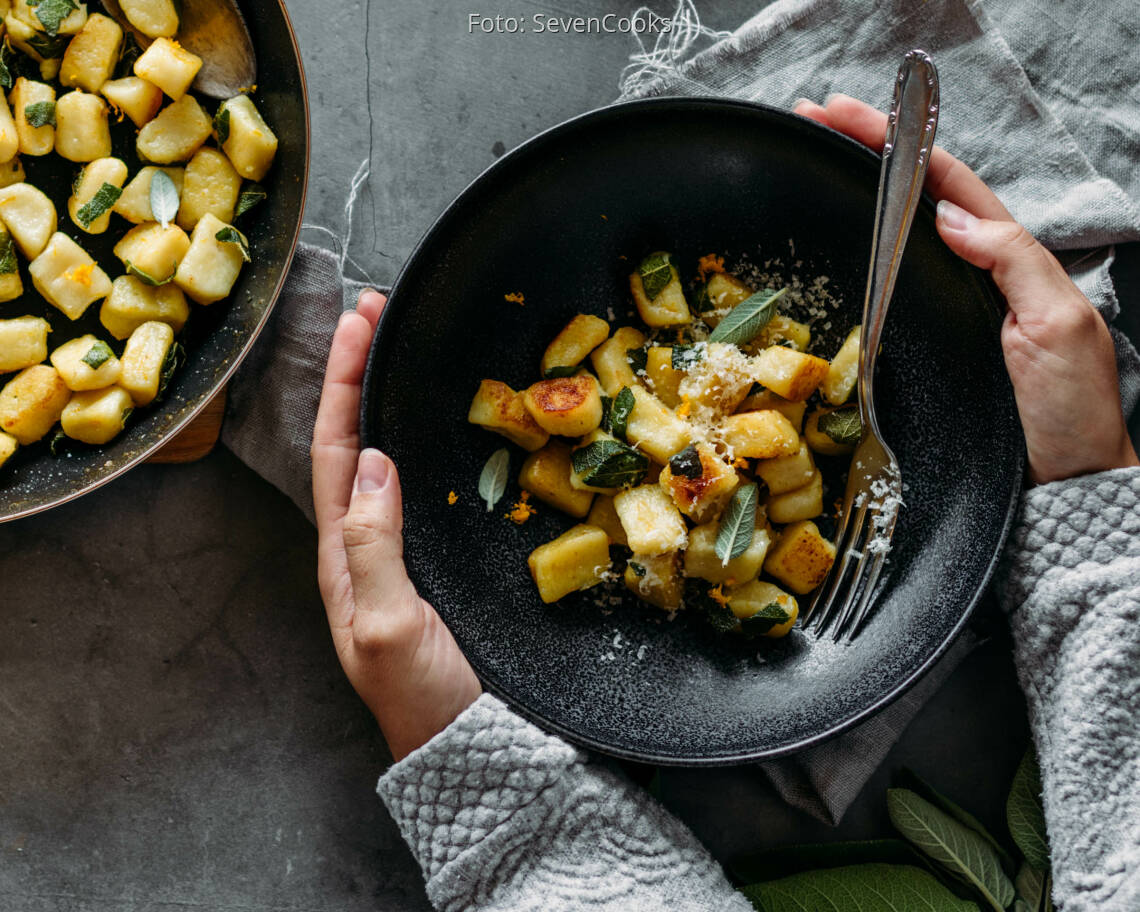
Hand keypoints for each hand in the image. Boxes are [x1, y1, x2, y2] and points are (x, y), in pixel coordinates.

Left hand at [311, 290, 480, 760]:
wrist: (474, 746)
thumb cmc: (428, 697)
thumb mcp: (389, 626)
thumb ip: (375, 545)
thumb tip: (373, 462)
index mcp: (344, 555)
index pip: (335, 451)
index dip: (342, 384)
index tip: (358, 323)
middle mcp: (363, 546)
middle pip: (351, 444)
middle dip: (354, 375)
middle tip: (373, 311)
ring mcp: (398, 553)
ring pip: (382, 459)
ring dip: (382, 399)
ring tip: (395, 348)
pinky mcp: (433, 562)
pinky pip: (417, 486)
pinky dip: (418, 440)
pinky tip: (433, 425)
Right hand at [794, 95, 1138, 484]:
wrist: (1059, 483)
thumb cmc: (1068, 410)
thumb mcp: (1059, 326)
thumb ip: (1014, 263)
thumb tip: (950, 218)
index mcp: (1011, 256)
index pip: (949, 183)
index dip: (901, 143)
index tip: (846, 118)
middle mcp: (975, 273)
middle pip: (915, 197)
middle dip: (866, 153)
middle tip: (811, 126)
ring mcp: (947, 307)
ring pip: (897, 237)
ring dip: (854, 195)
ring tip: (809, 165)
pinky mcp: (924, 344)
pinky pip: (887, 287)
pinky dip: (857, 254)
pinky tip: (828, 243)